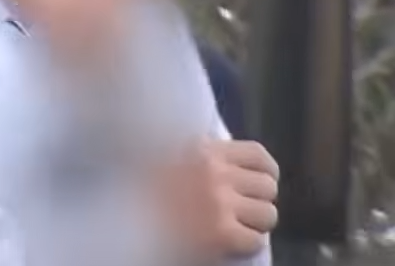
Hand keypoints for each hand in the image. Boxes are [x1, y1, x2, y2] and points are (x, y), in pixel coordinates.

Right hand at [152, 140, 280, 259]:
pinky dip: (246, 244)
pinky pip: (256, 240)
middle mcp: (214, 172)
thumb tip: (234, 167)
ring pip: (267, 214)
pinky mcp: (221, 234)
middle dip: (258, 201)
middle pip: (268, 186)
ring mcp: (219, 202)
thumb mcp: (170, 160)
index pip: (257, 155)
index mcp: (201, 150)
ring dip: (254, 224)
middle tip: (241, 210)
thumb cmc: (142, 194)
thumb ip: (199, 158)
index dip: (265, 172)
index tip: (256, 183)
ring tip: (235, 227)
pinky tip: (229, 243)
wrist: (126, 224)